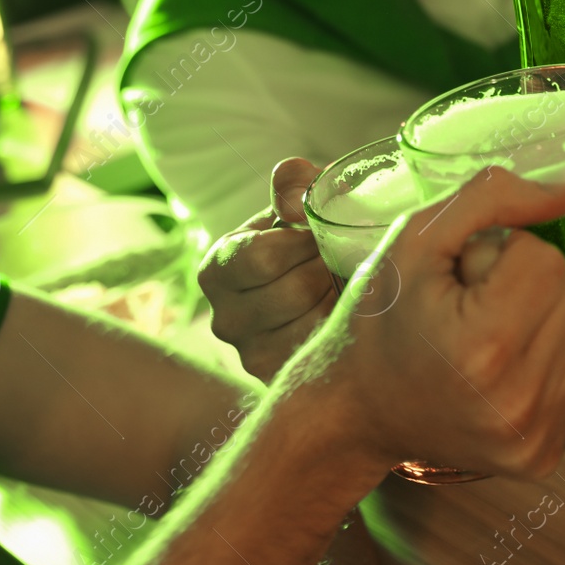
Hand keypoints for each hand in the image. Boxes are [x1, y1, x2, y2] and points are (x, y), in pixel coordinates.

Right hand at [199, 158, 337, 382]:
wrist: (326, 287)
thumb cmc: (307, 239)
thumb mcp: (299, 203)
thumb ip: (294, 184)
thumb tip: (292, 193)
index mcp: (217, 269)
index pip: (263, 258)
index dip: (305, 243)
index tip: (321, 236)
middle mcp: (225, 319)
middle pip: (293, 292)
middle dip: (329, 269)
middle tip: (341, 260)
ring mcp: (253, 355)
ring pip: (312, 323)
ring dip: (342, 298)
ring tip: (345, 284)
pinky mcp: (283, 381)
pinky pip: (324, 352)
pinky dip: (344, 328)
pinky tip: (347, 313)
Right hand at [300, 168, 564, 477]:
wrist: (354, 412)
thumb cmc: (378, 321)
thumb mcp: (415, 240)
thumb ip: (492, 198)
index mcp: (486, 345)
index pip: (547, 259)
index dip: (502, 256)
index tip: (461, 281)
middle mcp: (517, 400)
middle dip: (523, 290)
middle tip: (466, 312)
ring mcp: (533, 436)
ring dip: (539, 327)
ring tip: (482, 345)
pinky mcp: (543, 456)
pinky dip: (546, 367)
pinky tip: (499, 375)